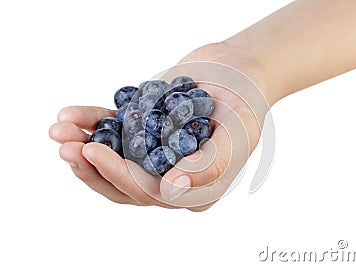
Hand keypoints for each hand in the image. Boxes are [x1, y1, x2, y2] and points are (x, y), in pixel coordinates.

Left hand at [49, 42, 269, 210]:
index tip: (94, 153)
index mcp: (194, 190)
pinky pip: (113, 130)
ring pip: (113, 158)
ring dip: (83, 145)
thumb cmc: (244, 103)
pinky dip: (91, 121)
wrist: (236, 71)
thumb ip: (209, 166)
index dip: (120, 177)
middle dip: (92, 166)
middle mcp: (169, 177)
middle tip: (66, 148)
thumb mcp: (237, 135)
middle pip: (124, 182)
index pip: (152, 193)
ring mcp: (153, 154)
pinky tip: (70, 115)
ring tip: (60, 131)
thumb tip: (172, 190)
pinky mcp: (141, 130)